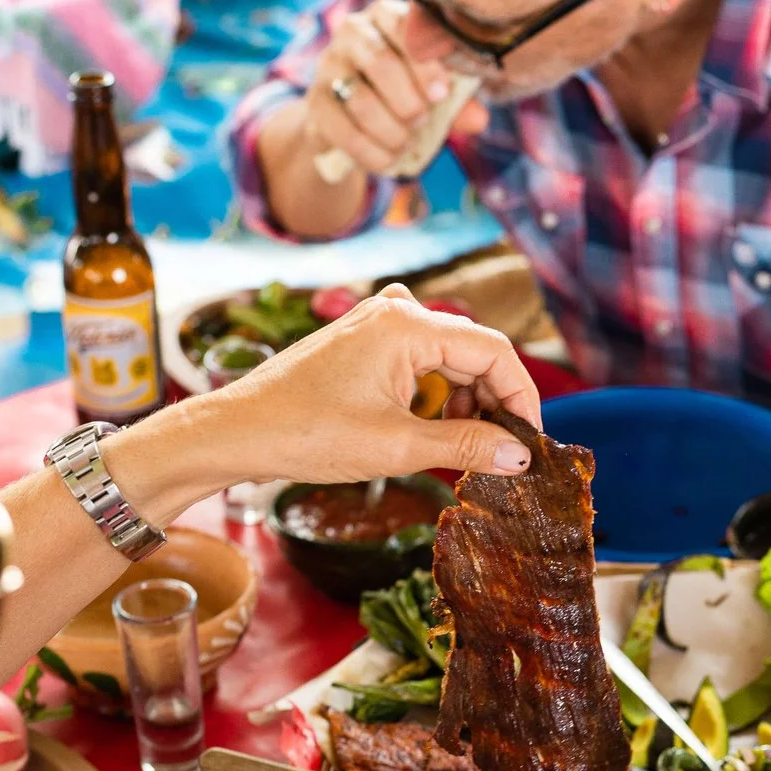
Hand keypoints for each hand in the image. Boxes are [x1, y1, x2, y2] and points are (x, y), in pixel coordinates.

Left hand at [196, 285, 540, 483]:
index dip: (521, 398)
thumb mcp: (398, 447)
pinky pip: (421, 362)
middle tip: (503, 454)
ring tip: (466, 449)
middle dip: (494, 403)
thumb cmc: (307, 434)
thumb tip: (521, 457)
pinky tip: (434, 430)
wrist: (239, 432)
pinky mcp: (365, 342)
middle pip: (474, 352)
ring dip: (466, 402)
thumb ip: (467, 446)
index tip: (531, 442)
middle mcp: (396, 312)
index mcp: (408, 325)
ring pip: (449, 359)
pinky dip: (437, 395)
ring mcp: (378, 324)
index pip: (493, 352)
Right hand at [302, 0, 488, 175]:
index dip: (424, 66)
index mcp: (388, 16)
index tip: (440, 96)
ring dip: (391, 131)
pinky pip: (343, 131)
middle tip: (421, 120)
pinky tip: (388, 159)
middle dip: (408, 103)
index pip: (404, 28)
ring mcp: (328, 66)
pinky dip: (371, 151)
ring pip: (361, 101)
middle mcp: (353, 32)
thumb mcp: (434, 91)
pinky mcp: (314, 103)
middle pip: (380, 65)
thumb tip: (479, 120)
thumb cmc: (405, 92)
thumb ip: (457, 101)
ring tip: (406, 142)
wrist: (355, 118)